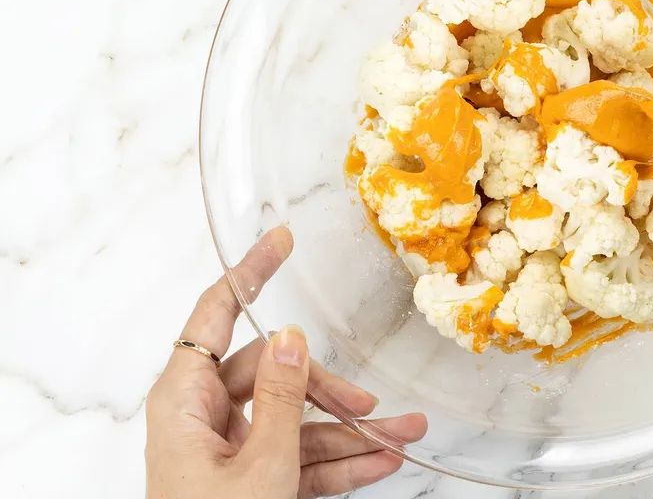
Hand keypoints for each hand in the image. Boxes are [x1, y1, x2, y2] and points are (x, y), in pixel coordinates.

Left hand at [145, 227, 426, 497]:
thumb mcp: (260, 465)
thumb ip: (281, 398)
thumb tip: (292, 338)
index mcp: (185, 401)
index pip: (215, 314)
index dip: (249, 273)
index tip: (281, 241)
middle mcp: (204, 419)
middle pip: (274, 376)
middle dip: (331, 391)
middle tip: (372, 406)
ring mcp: (228, 454)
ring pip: (296, 423)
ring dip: (351, 434)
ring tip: (404, 438)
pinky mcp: (251, 484)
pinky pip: (300, 459)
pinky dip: (339, 463)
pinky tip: (381, 463)